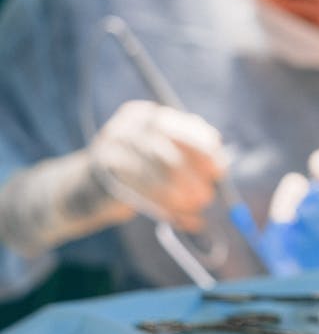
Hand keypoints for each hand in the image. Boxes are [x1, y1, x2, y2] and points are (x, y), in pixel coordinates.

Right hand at [89, 100, 226, 231]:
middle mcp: (126, 127)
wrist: (82, 189)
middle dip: (192, 177)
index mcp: (145, 114)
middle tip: (207, 196)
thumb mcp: (161, 155)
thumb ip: (189, 156)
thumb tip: (222, 168)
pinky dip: (164, 208)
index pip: (182, 127)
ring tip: (195, 209)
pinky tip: (181, 218)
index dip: (204, 150)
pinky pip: (138, 193)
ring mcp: (109, 150)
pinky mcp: (100, 177)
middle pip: (166, 151)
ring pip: (152, 174)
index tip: (220, 171)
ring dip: (179, 196)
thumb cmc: (136, 171)